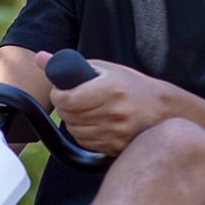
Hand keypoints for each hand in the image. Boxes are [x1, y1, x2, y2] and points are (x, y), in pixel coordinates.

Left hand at [38, 52, 166, 155]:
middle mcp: (115, 112)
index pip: (69, 99)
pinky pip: (86, 142)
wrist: (164, 110)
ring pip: (75, 131)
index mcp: (111, 89)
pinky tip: (93, 123)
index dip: (59, 95)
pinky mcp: (117, 147)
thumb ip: (70, 65)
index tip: (62, 91)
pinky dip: (83, 133)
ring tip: (84, 110)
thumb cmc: (132, 86)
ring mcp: (116, 132)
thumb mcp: (105, 69)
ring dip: (72, 121)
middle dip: (64, 107)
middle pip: (69, 116)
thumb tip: (40, 58)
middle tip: (71, 99)